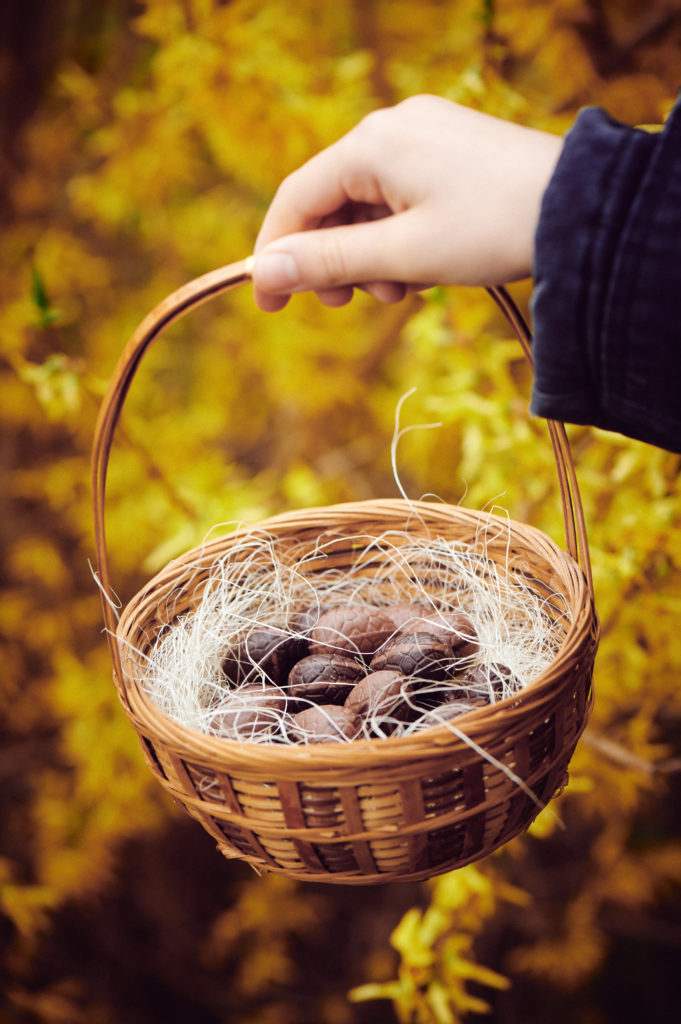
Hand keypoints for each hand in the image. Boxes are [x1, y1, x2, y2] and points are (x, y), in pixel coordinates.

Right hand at [252, 95, 563, 310]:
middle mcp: (392, 129)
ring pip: (367, 205)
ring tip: (401, 291)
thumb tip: (265, 272)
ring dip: (370, 256)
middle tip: (349, 304)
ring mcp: (424, 136)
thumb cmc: (491, 229)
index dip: (276, 254)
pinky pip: (400, 198)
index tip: (268, 303)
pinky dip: (398, 239)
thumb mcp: (401, 256)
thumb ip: (328, 262)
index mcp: (371, 144)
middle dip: (333, 260)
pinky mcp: (450, 151)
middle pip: (331, 202)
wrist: (582, 210)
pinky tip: (421, 269)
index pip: (297, 200)